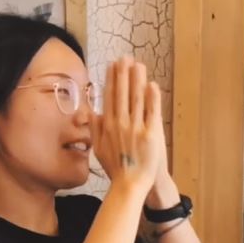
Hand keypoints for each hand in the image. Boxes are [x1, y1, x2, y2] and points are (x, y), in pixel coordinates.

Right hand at [91, 57, 163, 197]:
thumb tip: (92, 112)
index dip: (111, 79)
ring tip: (137, 64)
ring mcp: (136, 128)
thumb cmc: (116, 168)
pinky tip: (152, 84)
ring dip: (137, 80)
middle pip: (122, 93)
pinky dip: (152, 98)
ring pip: (136, 98)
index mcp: (108, 126)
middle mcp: (120, 124)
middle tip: (124, 57)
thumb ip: (95, 129)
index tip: (112, 65)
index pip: (109, 97)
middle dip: (123, 74)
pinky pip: (151, 112)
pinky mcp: (151, 134)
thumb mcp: (99, 148)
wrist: (130, 184)